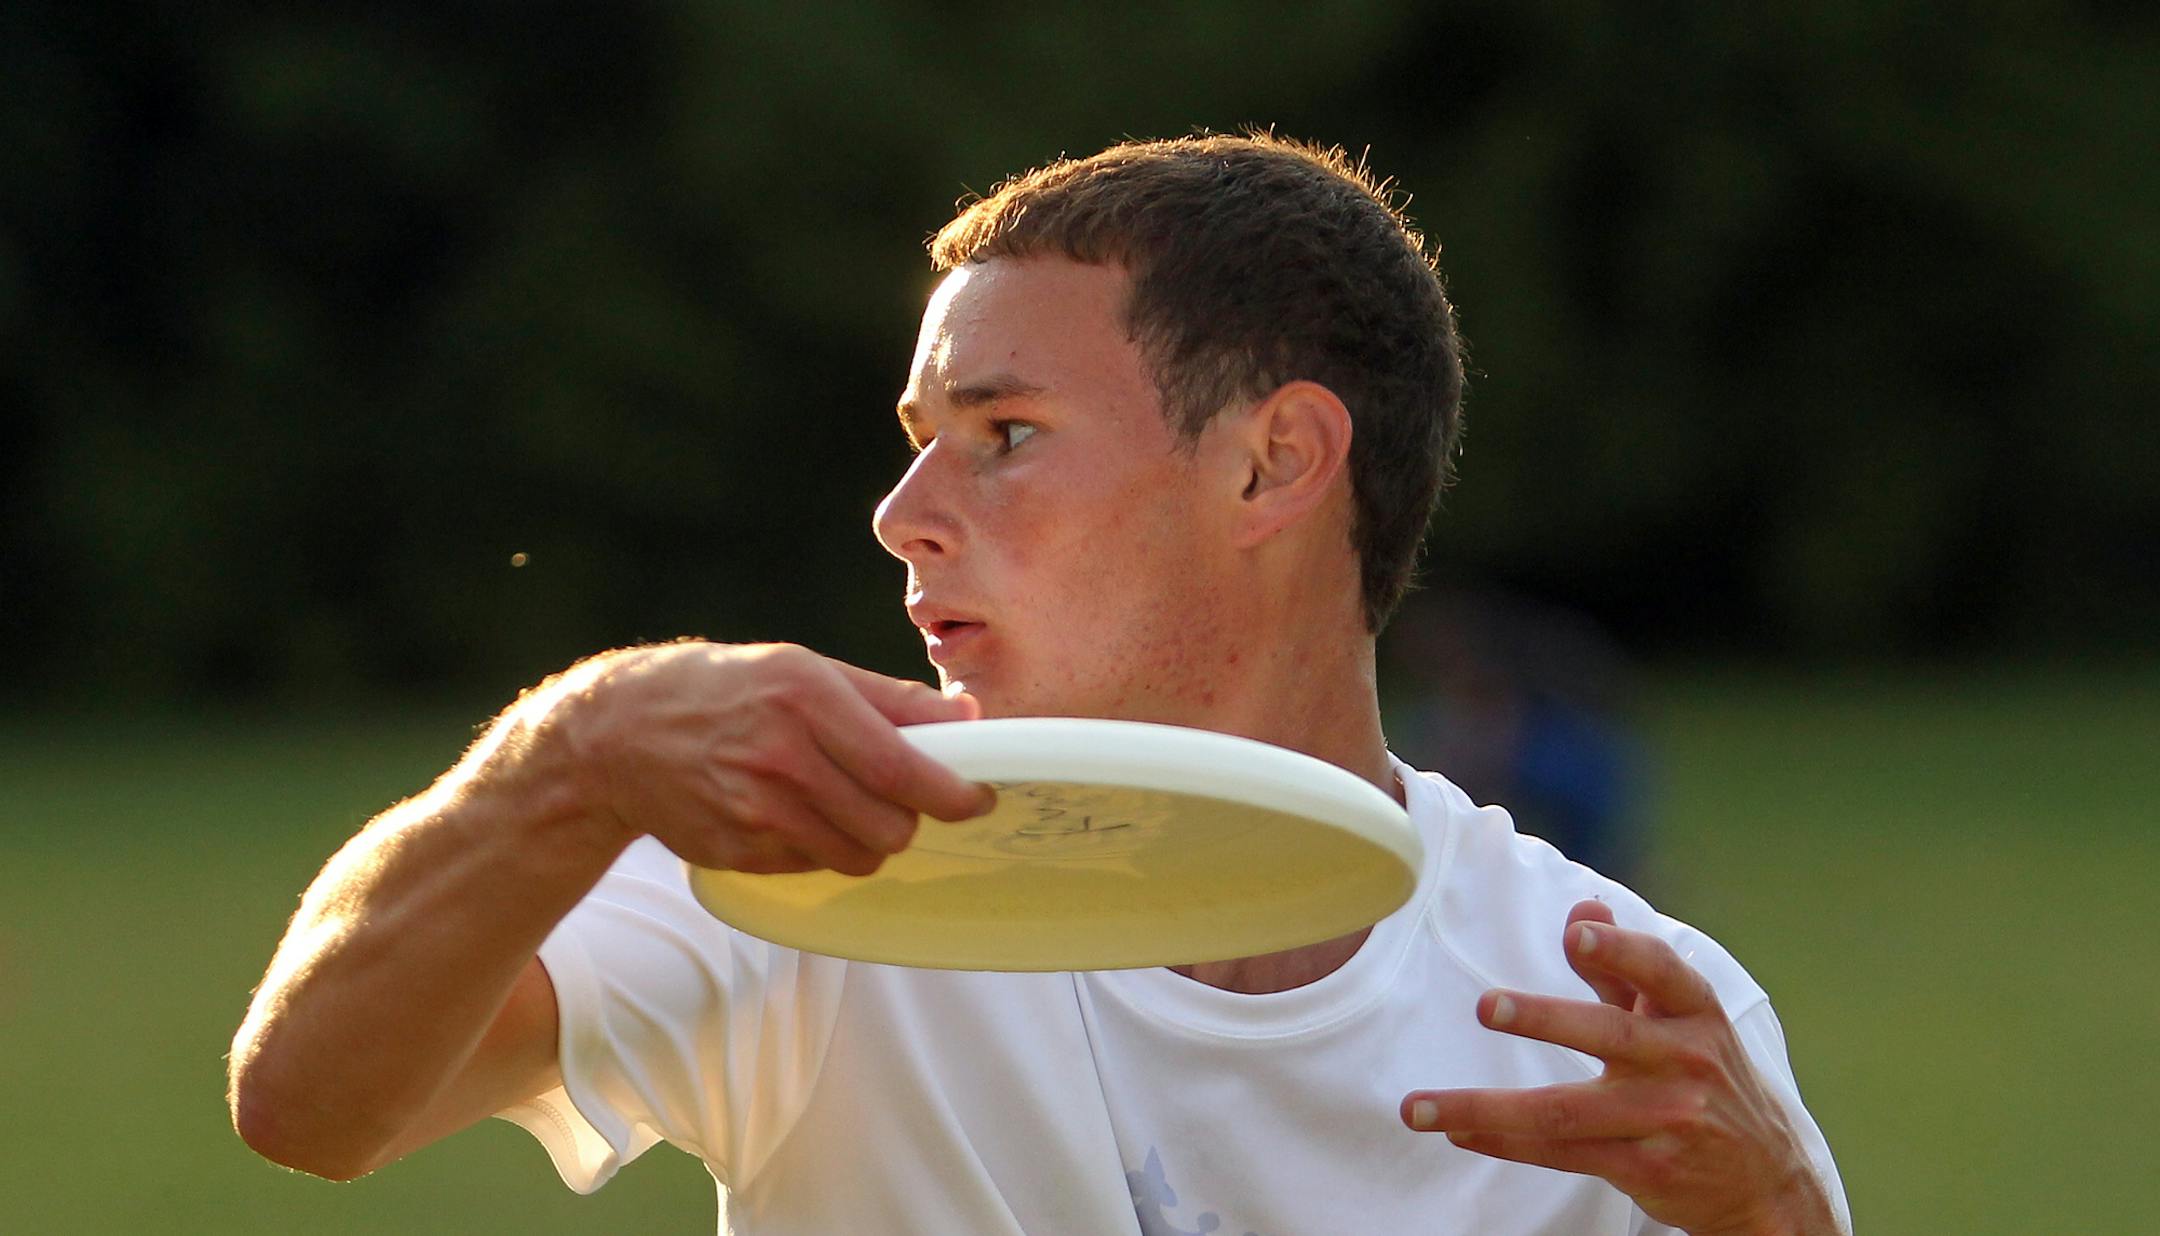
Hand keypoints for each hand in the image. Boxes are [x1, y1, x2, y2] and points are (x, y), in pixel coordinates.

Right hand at [532, 641, 994, 875]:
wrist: (620, 733)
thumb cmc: (729, 690)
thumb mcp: (806, 668)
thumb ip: (892, 699)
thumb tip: (972, 720)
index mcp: (806, 697)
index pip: (904, 766)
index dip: (955, 792)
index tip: (979, 798)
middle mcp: (781, 756)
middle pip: (891, 825)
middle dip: (911, 817)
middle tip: (902, 796)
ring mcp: (755, 810)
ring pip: (859, 855)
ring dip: (870, 837)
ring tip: (845, 802)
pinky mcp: (738, 851)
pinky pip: (815, 866)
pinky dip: (822, 847)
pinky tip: (794, 813)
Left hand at [1400, 900, 1839, 1235]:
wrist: (1765, 1176)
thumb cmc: (1703, 1075)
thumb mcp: (1679, 1017)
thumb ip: (1625, 965)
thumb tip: (1582, 904)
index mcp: (1695, 1013)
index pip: (1662, 972)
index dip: (1622, 949)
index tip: (1578, 932)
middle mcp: (1686, 1062)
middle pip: (1610, 1037)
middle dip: (1548, 1019)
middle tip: (1488, 1005)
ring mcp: (1665, 1120)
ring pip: (1566, 1112)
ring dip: (1487, 1108)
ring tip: (1420, 1106)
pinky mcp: (1645, 1167)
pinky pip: (1561, 1152)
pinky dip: (1504, 1141)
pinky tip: (1457, 1131)